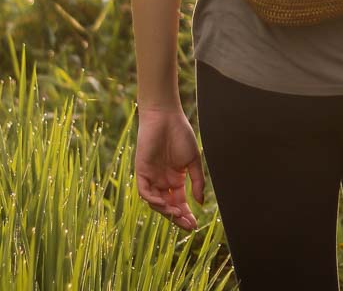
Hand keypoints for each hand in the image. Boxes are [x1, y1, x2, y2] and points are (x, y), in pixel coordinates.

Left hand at [135, 105, 204, 230]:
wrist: (166, 116)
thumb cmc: (181, 134)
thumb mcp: (193, 160)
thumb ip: (197, 181)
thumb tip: (201, 202)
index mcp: (175, 180)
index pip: (180, 203)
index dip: (186, 215)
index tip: (195, 225)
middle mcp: (162, 182)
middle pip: (168, 207)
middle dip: (178, 218)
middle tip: (188, 225)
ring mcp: (151, 178)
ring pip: (156, 203)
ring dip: (166, 211)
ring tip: (178, 214)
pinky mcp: (142, 172)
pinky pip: (145, 192)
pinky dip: (153, 200)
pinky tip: (164, 203)